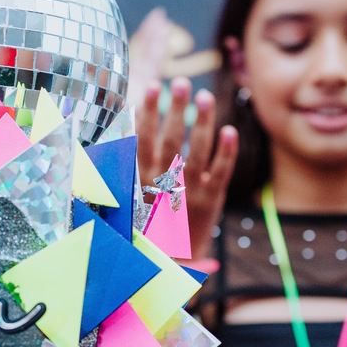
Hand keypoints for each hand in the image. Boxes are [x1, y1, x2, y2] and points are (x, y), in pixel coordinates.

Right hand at [136, 78, 238, 260]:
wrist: (173, 264)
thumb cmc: (149, 226)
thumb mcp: (133, 200)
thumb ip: (129, 168)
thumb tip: (116, 134)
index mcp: (144, 181)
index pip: (144, 141)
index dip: (147, 114)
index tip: (151, 87)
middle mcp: (166, 184)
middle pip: (172, 141)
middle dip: (176, 110)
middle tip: (181, 83)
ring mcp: (191, 192)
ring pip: (198, 151)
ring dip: (202, 122)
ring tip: (205, 96)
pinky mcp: (212, 200)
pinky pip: (221, 172)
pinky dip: (227, 152)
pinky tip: (230, 130)